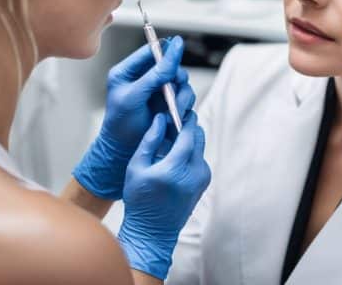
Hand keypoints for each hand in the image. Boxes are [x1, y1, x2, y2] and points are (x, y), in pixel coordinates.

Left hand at [73, 36, 195, 199]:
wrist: (123, 151)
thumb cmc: (121, 124)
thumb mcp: (135, 95)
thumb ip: (155, 74)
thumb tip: (173, 50)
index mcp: (128, 71)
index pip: (151, 51)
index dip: (165, 51)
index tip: (178, 49)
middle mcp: (145, 79)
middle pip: (171, 66)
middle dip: (176, 77)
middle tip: (174, 88)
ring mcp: (158, 91)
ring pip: (181, 82)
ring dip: (182, 94)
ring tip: (175, 108)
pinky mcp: (168, 104)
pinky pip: (185, 96)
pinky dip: (184, 104)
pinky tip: (176, 114)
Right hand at [118, 112, 210, 279]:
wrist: (153, 231)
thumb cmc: (139, 199)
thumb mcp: (137, 168)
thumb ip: (150, 140)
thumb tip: (160, 118)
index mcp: (175, 169)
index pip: (188, 135)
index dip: (185, 120)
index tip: (179, 109)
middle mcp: (193, 173)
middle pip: (198, 138)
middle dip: (188, 127)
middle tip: (176, 118)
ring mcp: (202, 179)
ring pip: (200, 147)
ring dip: (190, 139)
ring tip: (173, 135)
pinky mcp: (204, 182)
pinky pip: (200, 158)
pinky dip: (191, 152)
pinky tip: (176, 153)